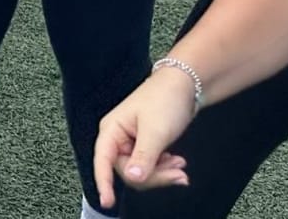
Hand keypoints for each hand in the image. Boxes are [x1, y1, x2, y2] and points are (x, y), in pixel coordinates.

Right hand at [94, 73, 196, 207]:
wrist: (184, 85)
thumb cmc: (164, 100)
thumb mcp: (155, 131)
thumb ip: (143, 157)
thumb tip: (132, 178)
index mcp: (111, 131)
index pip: (103, 162)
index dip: (104, 183)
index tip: (107, 202)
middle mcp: (117, 138)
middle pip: (127, 170)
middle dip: (153, 176)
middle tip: (179, 175)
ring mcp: (131, 141)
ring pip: (140, 170)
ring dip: (161, 173)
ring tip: (182, 167)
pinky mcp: (144, 144)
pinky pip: (149, 164)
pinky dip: (164, 167)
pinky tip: (178, 162)